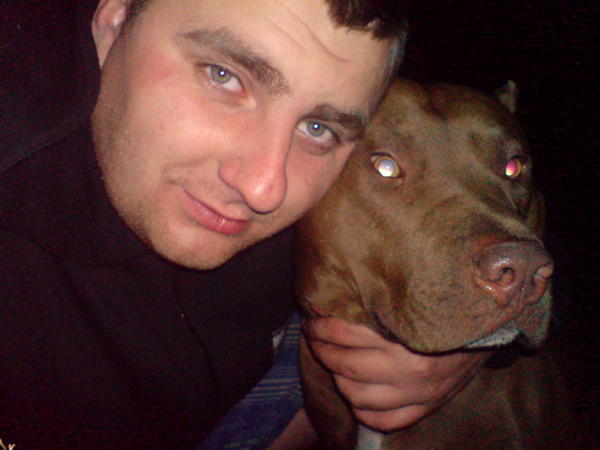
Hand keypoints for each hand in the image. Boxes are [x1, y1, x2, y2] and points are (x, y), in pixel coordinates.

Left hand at [303, 316, 490, 431]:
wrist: (491, 328)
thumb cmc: (448, 308)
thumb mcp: (418, 299)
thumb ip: (384, 300)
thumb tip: (346, 289)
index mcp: (407, 337)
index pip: (348, 334)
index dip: (323, 328)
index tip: (313, 321)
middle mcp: (411, 370)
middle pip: (347, 365)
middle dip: (323, 350)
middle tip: (315, 338)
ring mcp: (418, 394)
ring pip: (358, 396)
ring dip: (337, 378)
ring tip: (331, 363)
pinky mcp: (426, 408)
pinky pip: (384, 420)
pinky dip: (363, 411)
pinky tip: (355, 396)